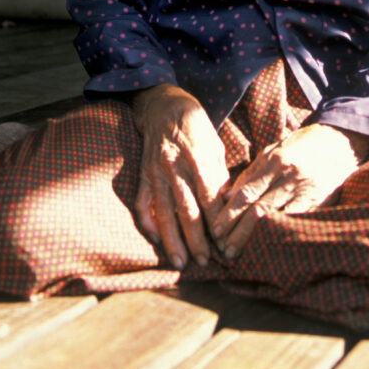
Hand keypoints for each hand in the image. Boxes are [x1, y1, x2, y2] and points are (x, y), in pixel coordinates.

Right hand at [131, 84, 229, 270]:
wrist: (163, 105)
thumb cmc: (195, 125)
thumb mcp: (215, 144)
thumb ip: (219, 174)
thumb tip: (227, 205)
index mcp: (198, 157)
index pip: (209, 197)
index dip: (217, 222)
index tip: (225, 243)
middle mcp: (175, 167)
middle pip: (187, 210)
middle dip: (196, 239)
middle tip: (205, 262)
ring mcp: (156, 172)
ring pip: (164, 212)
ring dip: (172, 240)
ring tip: (180, 262)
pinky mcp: (142, 175)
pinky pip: (141, 203)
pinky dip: (146, 223)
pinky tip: (155, 239)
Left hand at [210, 124, 368, 258]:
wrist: (340, 142)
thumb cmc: (302, 145)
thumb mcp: (274, 150)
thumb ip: (252, 172)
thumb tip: (227, 195)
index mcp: (275, 161)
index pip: (246, 192)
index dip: (229, 214)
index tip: (216, 230)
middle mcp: (288, 177)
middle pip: (258, 210)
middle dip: (238, 232)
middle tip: (223, 249)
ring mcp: (304, 191)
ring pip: (275, 219)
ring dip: (255, 239)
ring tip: (240, 254)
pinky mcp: (318, 202)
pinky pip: (295, 222)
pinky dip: (280, 236)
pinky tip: (268, 249)